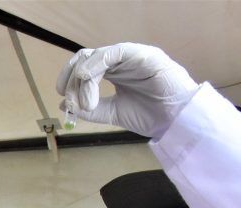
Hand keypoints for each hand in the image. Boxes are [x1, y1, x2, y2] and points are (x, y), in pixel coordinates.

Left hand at [56, 43, 197, 138]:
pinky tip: (89, 85)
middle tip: (71, 103)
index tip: (63, 97)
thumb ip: (90, 109)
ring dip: (82, 80)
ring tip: (86, 104)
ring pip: (95, 56)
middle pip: (84, 58)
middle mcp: (120, 60)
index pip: (83, 66)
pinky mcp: (143, 54)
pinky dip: (95, 67)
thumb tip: (64, 104)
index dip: (68, 79)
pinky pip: (113, 53)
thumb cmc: (150, 115)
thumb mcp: (113, 112)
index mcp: (113, 71)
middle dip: (71, 80)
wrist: (177, 121)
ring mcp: (131, 55)